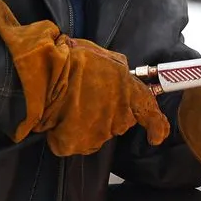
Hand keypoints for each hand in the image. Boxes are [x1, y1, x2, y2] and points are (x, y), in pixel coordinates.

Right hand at [0, 0, 169, 155]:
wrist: (43, 71)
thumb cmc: (69, 57)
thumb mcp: (102, 56)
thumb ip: (116, 71)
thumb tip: (121, 74)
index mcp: (127, 89)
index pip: (149, 112)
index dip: (156, 126)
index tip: (157, 137)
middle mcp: (118, 113)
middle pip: (118, 122)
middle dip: (106, 113)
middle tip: (85, 96)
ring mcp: (99, 131)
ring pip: (95, 132)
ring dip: (85, 123)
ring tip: (67, 103)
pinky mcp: (77, 143)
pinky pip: (73, 142)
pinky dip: (65, 134)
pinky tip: (57, 117)